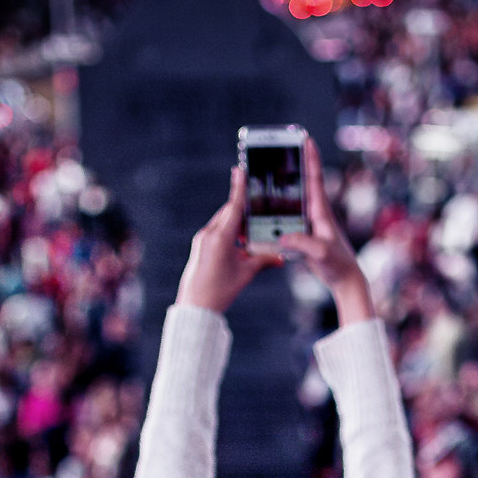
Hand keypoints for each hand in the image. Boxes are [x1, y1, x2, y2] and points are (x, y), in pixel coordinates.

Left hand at [176, 166, 266, 313]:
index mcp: (220, 237)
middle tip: (260, 204)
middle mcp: (209, 234)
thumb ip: (264, 261)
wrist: (196, 307)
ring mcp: (203, 239)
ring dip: (238, 223)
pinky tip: (241, 242)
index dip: (239, 188)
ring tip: (253, 229)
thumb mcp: (245, 274)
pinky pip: (218, 232)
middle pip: (229, 212)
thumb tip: (281, 257)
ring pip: (224, 222)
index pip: (233, 206)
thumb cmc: (220, 291)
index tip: (240, 170)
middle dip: (244, 209)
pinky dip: (231, 232)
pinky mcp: (200, 246)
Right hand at [277, 136, 372, 322]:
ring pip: (294, 199)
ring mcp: (310, 223)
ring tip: (269, 171)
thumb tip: (282, 235)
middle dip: (295, 164)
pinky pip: (289, 217)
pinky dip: (279, 209)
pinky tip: (266, 207)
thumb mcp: (320, 253)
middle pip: (303, 183)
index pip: (315, 179)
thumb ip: (303, 243)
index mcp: (322, 212)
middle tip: (283, 146)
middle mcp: (316, 213)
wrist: (345, 280)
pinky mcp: (305, 234)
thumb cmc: (338, 265)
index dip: (310, 158)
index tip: (306, 138)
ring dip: (284, 186)